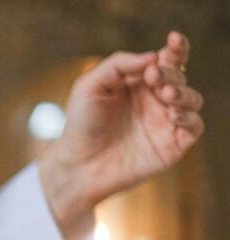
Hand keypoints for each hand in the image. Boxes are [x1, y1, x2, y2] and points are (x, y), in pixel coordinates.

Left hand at [39, 31, 203, 239]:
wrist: (78, 164)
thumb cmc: (81, 124)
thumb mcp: (90, 86)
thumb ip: (118, 64)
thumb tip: (154, 57)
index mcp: (140, 82)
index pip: (167, 60)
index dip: (177, 48)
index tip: (174, 40)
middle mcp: (156, 100)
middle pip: (179, 77)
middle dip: (171, 73)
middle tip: (154, 78)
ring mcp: (165, 122)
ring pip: (193, 99)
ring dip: (183, 93)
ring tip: (165, 95)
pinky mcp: (172, 145)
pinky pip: (194, 127)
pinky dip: (189, 118)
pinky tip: (171, 115)